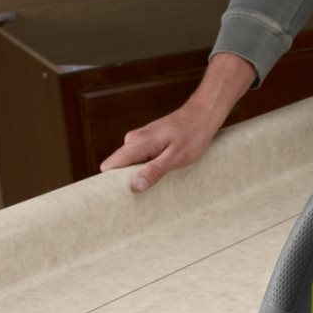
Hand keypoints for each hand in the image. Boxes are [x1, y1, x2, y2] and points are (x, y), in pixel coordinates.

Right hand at [99, 52, 255, 191]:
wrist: (203, 115)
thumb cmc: (193, 135)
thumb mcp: (176, 157)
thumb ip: (154, 170)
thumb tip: (135, 186)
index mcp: (136, 144)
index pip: (109, 166)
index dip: (112, 183)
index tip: (122, 197)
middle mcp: (133, 140)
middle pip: (118, 166)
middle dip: (128, 181)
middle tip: (147, 193)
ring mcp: (139, 139)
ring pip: (129, 163)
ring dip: (140, 174)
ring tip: (158, 182)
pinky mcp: (147, 140)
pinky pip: (139, 158)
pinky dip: (147, 167)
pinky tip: (162, 171)